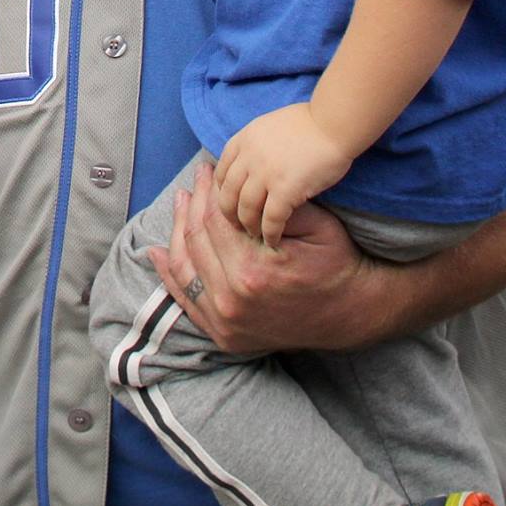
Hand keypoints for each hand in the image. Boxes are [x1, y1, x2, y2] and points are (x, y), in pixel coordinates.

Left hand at [148, 160, 388, 354]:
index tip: (207, 171)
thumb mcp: (317, 225)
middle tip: (195, 181)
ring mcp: (225, 321)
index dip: (208, 191)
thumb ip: (278, 204)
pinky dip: (169, 274)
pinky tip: (156, 251)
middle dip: (192, 205)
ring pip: (185, 267)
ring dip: (177, 231)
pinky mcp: (223, 335)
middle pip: (196, 240)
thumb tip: (241, 182)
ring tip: (180, 203)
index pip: (214, 220)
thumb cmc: (335, 263)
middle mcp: (232, 299)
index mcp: (253, 271)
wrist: (350, 313)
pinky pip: (186, 300)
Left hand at [214, 102, 355, 246]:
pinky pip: (271, 219)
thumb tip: (253, 158)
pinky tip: (273, 240)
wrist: (333, 123)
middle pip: (227, 193)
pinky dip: (270, 233)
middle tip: (236, 225)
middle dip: (229, 213)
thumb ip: (256, 143)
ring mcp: (265, 174)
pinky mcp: (285, 190)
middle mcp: (248, 157)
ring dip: (248, 226)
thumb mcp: (270, 125)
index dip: (222, 191)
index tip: (229, 202)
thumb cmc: (310, 122)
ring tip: (254, 235)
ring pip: (245, 209)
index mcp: (244, 139)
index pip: (221, 171)